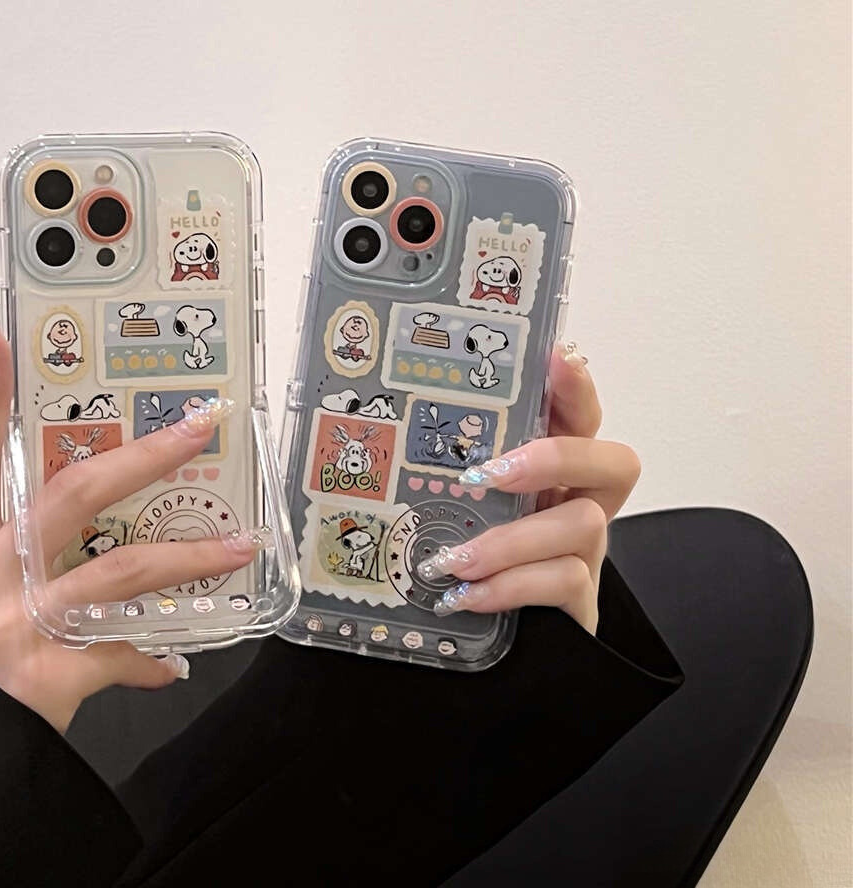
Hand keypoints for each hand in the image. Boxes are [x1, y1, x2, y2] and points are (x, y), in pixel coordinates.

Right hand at [0, 308, 264, 731]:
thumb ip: (19, 556)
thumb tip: (77, 523)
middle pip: (72, 495)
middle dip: (141, 458)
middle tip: (194, 429)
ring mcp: (21, 623)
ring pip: (119, 571)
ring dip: (186, 556)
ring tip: (237, 545)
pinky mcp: (49, 673)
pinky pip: (120, 655)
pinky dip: (150, 658)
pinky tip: (174, 661)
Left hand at [418, 344, 639, 632]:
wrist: (500, 646)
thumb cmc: (470, 556)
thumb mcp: (459, 502)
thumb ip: (452, 467)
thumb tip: (390, 424)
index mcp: (553, 469)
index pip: (581, 415)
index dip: (577, 387)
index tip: (555, 358)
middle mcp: (578, 502)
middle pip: (613, 462)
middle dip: (555, 458)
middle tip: (490, 474)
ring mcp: (584, 553)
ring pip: (583, 524)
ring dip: (511, 540)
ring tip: (454, 558)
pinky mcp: (578, 602)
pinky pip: (565, 580)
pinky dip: (512, 586)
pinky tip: (465, 594)